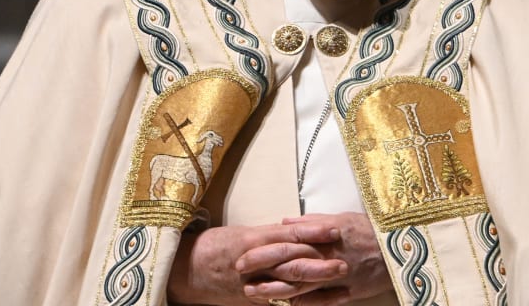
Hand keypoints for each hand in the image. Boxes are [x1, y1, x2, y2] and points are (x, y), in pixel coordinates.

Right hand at [168, 219, 345, 304]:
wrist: (184, 270)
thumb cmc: (215, 245)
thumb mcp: (244, 233)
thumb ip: (272, 234)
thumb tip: (299, 228)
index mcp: (254, 239)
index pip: (290, 233)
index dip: (313, 232)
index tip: (335, 229)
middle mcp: (255, 261)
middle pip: (292, 262)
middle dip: (320, 263)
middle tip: (344, 261)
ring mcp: (253, 282)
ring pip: (288, 284)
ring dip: (315, 284)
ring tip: (337, 281)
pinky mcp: (251, 298)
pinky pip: (279, 300)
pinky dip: (300, 301)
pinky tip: (319, 302)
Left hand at [238, 213, 392, 304]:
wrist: (405, 246)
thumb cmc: (373, 228)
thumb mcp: (343, 217)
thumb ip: (313, 222)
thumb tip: (284, 223)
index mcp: (328, 236)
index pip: (289, 244)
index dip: (264, 251)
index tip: (243, 254)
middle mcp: (330, 257)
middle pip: (290, 266)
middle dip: (263, 271)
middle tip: (239, 273)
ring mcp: (340, 277)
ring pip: (302, 286)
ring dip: (276, 291)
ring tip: (253, 293)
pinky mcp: (351, 291)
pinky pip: (324, 300)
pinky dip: (304, 303)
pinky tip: (287, 305)